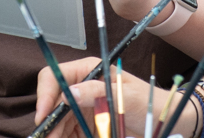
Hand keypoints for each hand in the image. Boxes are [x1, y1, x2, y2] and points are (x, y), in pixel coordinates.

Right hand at [36, 58, 170, 137]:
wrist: (161, 121)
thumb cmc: (147, 102)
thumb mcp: (126, 96)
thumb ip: (98, 92)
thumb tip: (70, 92)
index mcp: (87, 71)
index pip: (54, 77)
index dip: (44, 94)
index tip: (43, 116)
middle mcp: (80, 88)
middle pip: (52, 103)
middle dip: (48, 121)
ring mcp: (81, 107)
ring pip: (57, 121)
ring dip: (55, 133)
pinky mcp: (84, 125)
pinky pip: (67, 133)